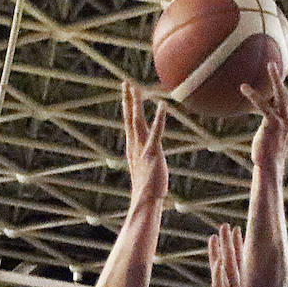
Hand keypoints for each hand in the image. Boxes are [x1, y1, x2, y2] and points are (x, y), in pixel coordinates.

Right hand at [123, 81, 166, 202]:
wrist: (146, 203)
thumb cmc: (148, 192)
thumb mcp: (148, 175)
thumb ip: (148, 167)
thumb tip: (150, 167)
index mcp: (132, 149)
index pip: (129, 124)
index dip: (128, 108)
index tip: (127, 93)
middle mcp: (134, 146)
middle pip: (129, 118)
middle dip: (128, 100)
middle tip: (125, 83)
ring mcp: (142, 149)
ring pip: (136, 121)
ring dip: (135, 103)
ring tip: (135, 87)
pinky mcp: (152, 154)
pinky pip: (156, 132)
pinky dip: (158, 118)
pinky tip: (162, 105)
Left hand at [209, 224, 257, 286]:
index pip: (235, 265)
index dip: (234, 249)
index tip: (235, 233)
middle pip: (232, 262)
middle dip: (230, 243)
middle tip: (228, 225)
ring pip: (227, 269)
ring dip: (225, 250)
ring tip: (222, 232)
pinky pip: (220, 286)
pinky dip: (220, 273)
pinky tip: (219, 259)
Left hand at [241, 55, 287, 170]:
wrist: (270, 164)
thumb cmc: (270, 147)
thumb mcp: (276, 129)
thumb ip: (275, 114)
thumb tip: (267, 102)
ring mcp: (284, 121)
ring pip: (282, 94)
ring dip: (277, 78)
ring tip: (271, 64)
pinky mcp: (273, 124)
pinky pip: (263, 106)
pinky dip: (254, 96)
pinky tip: (244, 88)